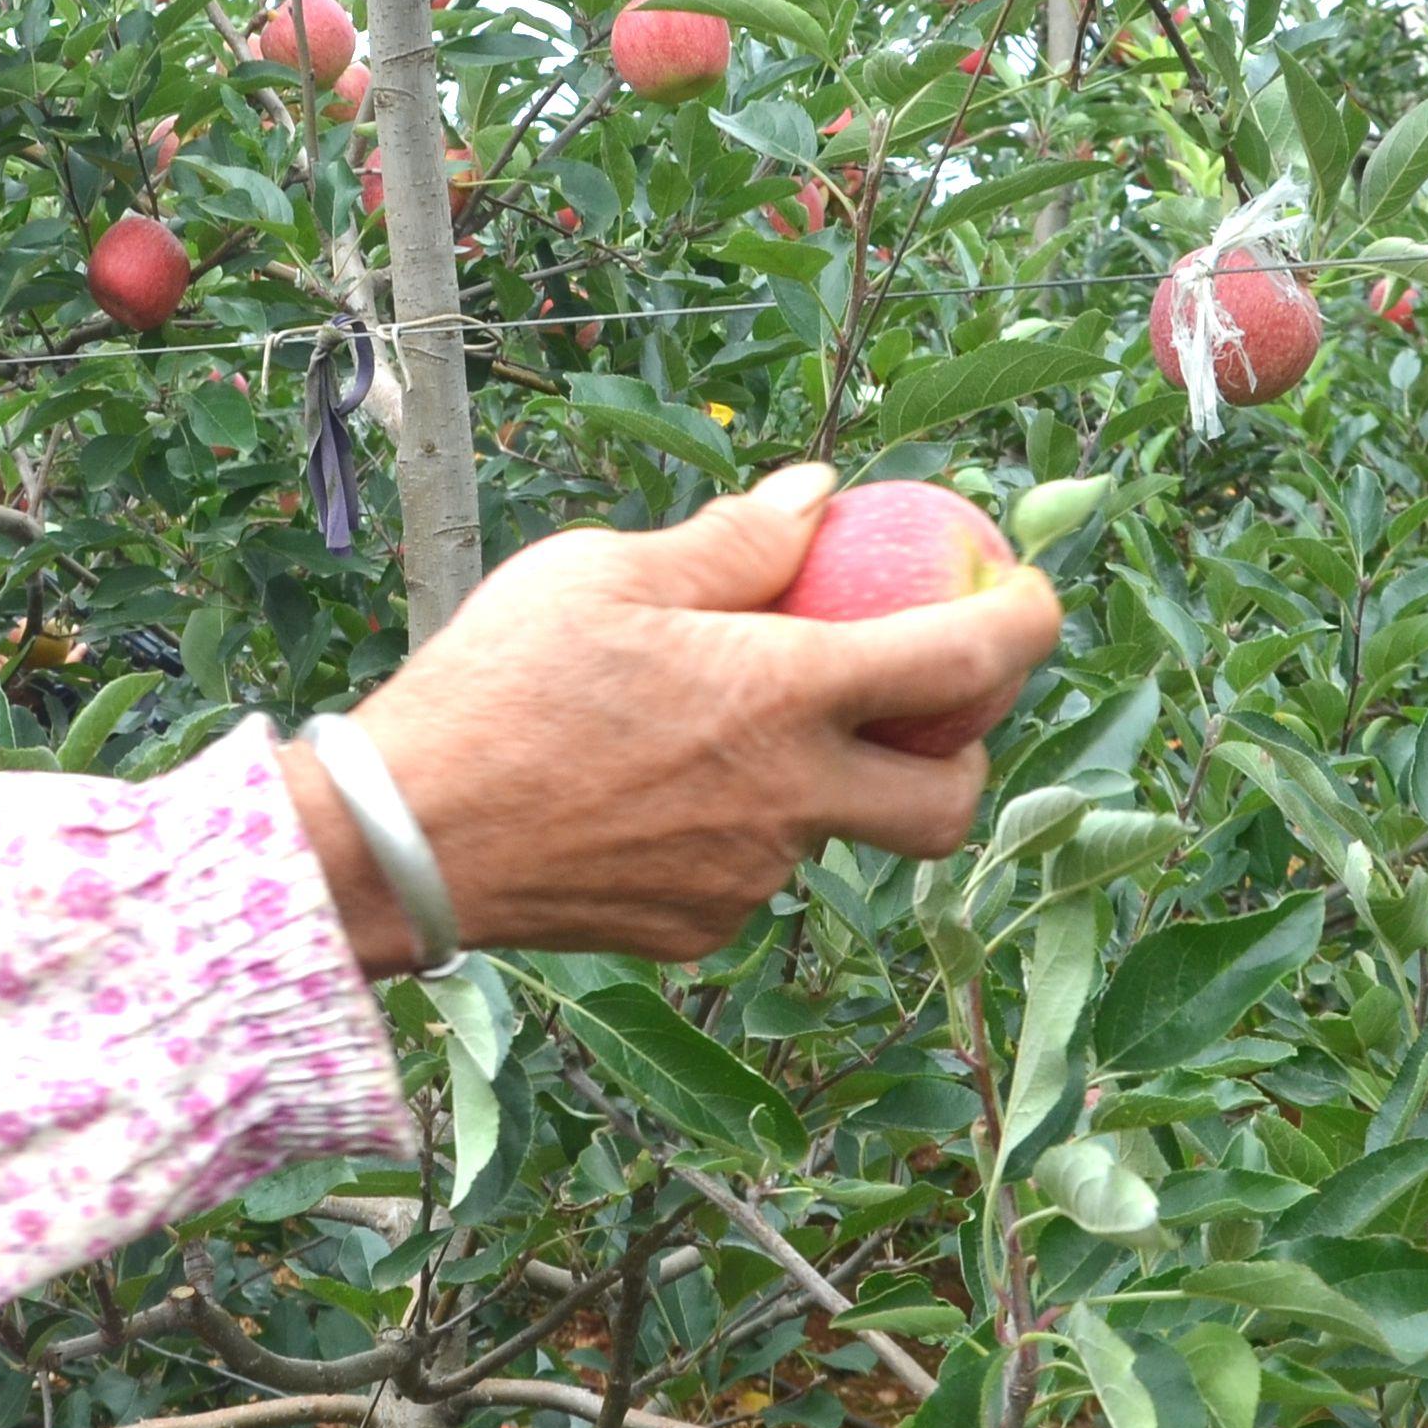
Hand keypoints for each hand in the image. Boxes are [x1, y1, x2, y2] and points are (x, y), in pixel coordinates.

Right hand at [284, 463, 1062, 974]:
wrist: (401, 839)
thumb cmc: (495, 685)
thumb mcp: (602, 571)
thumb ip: (731, 540)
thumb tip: (819, 497)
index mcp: (785, 693)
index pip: (970, 659)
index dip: (1026, 619)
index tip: (1026, 593)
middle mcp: (792, 799)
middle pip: (952, 800)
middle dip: (971, 752)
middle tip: (929, 700)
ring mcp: (750, 878)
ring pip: (835, 833)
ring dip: (824, 780)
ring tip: (736, 726)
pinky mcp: (699, 929)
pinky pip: (753, 873)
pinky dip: (740, 827)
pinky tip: (661, 790)